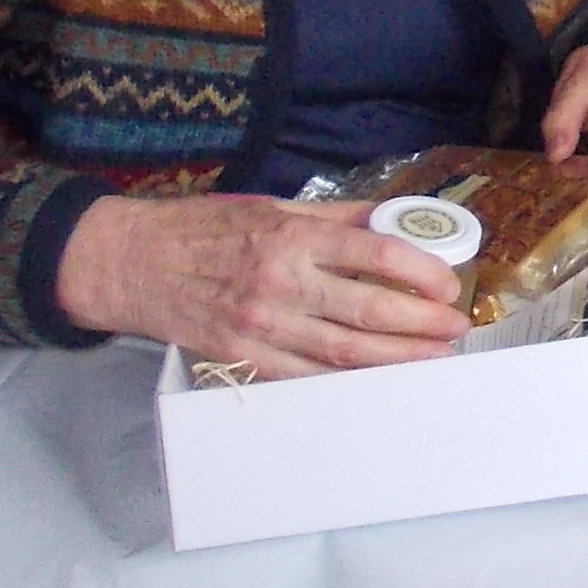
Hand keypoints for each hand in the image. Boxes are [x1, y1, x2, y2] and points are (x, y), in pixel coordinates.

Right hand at [52, 190, 467, 373]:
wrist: (132, 263)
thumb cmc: (203, 228)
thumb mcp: (271, 205)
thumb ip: (335, 216)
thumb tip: (394, 220)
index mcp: (292, 236)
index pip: (374, 253)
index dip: (419, 272)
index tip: (447, 285)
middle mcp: (282, 281)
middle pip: (368, 310)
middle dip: (421, 324)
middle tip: (455, 328)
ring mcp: (262, 325)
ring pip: (344, 351)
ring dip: (397, 359)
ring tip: (434, 359)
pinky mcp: (243, 357)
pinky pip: (307, 377)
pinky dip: (348, 382)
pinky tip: (379, 382)